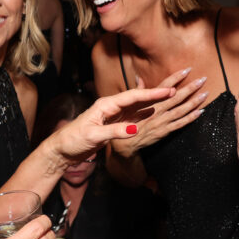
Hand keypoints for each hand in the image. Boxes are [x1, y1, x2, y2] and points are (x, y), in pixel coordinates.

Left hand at [47, 86, 174, 164]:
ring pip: (137, 106)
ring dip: (153, 101)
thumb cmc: (72, 140)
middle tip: (176, 88)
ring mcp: (113, 115)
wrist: (61, 150)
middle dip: (156, 93)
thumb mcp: (93, 136)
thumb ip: (113, 132)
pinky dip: (145, 112)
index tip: (168, 90)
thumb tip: (134, 129)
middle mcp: (111, 107)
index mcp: (105, 105)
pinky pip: (133, 115)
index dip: (152, 93)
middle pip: (138, 98)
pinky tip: (154, 109)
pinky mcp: (113, 124)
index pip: (133, 96)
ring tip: (170, 96)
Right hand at [111, 68, 208, 157]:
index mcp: (149, 101)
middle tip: (202, 79)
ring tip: (205, 94)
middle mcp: (156, 110)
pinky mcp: (164, 131)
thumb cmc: (127, 121)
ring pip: (181, 110)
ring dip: (194, 102)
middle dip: (190, 87)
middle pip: (176, 97)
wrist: (126, 143)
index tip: (187, 70)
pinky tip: (200, 112)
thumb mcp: (130, 105)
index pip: (164, 86)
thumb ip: (137, 91)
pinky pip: (180, 124)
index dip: (176, 77)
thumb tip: (139, 78)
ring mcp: (162, 121)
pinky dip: (191, 118)